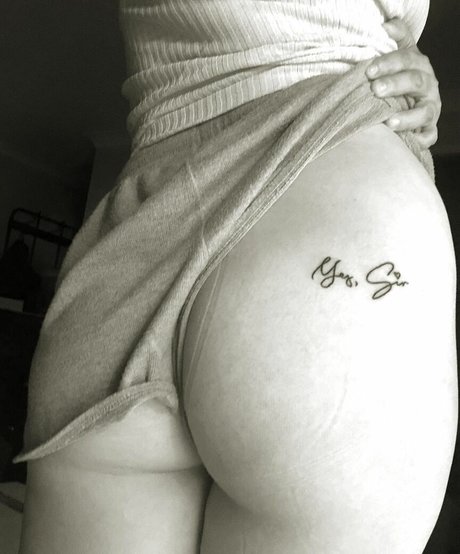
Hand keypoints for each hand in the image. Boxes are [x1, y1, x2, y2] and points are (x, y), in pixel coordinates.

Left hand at [365, 17, 440, 147]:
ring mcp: (430, 110)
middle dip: (395, 85)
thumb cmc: (399, 80)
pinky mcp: (430, 131)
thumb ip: (397, 39)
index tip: (369, 70)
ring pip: (424, 112)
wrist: (411, 106)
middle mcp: (429, 87)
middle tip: (375, 90)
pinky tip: (402, 141)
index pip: (407, 59)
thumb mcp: (400, 57)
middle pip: (416, 82)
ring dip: (407, 117)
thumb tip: (386, 25)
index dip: (389, 64)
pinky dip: (417, 140)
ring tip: (388, 122)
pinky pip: (428, 137)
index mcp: (420, 66)